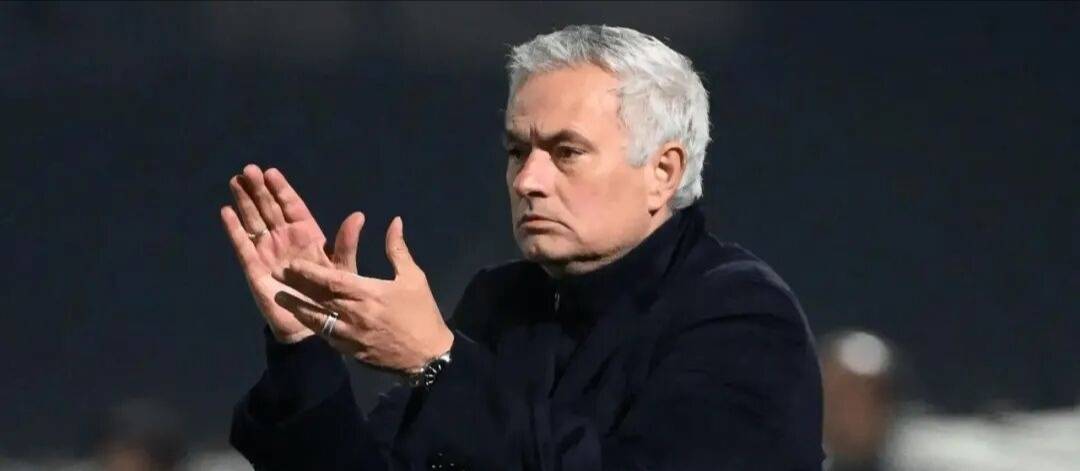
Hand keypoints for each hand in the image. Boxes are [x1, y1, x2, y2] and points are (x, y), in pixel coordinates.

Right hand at [220, 164, 366, 343]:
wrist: (311, 325)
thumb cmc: (330, 295)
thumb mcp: (343, 268)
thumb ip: (346, 243)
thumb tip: (359, 215)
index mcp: (306, 234)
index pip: (292, 206)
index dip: (281, 189)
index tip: (271, 172)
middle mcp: (284, 238)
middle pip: (269, 208)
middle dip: (259, 189)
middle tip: (249, 170)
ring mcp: (268, 251)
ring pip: (254, 221)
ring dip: (244, 202)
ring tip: (235, 181)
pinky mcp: (254, 267)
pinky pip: (242, 245)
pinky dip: (234, 230)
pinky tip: (226, 213)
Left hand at [272, 216, 453, 372]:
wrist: (429, 356)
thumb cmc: (422, 313)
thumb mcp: (414, 278)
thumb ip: (398, 250)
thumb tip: (394, 222)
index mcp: (370, 293)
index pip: (332, 281)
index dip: (310, 272)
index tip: (292, 264)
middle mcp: (355, 314)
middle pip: (318, 298)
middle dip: (296, 286)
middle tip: (276, 275)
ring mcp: (351, 335)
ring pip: (317, 320)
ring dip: (297, 308)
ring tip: (279, 298)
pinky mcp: (351, 351)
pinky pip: (326, 337)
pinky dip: (313, 326)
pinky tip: (303, 319)